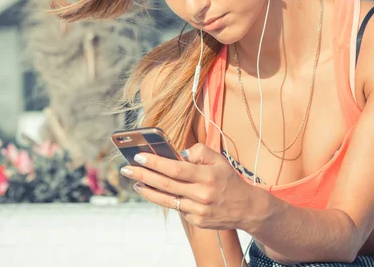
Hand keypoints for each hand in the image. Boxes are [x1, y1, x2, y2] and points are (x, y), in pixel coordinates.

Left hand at [119, 143, 260, 230]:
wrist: (246, 208)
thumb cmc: (229, 180)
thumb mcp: (220, 160)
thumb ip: (200, 152)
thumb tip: (180, 153)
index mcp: (208, 176)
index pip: (176, 168)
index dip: (155, 163)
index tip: (139, 156)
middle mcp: (202, 194)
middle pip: (166, 184)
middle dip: (143, 176)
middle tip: (126, 169)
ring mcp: (199, 210)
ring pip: (167, 200)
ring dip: (148, 190)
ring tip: (134, 182)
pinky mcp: (197, 221)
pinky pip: (177, 208)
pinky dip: (164, 199)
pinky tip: (154, 192)